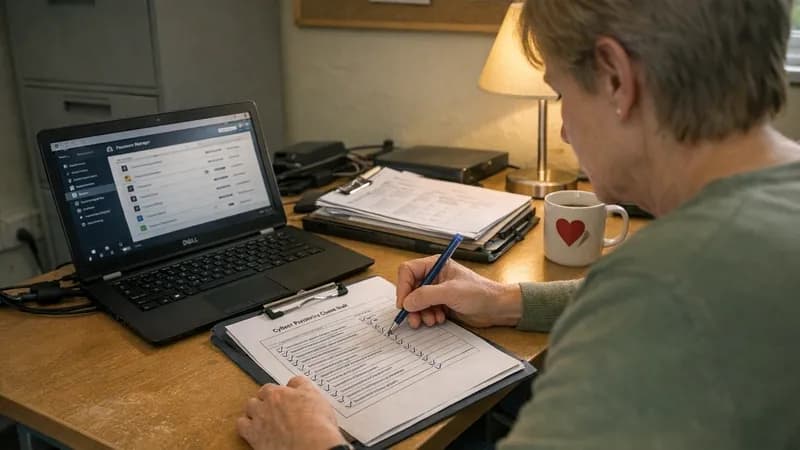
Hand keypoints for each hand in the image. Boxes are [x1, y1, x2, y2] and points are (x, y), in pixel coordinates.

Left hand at [237, 376, 346, 449]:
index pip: (285, 383)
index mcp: (286, 391)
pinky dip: (245, 425)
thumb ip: (305, 388)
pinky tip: (252, 429)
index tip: (290, 396)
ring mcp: (260, 416)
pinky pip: (241, 425)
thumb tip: (299, 383)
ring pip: (250, 405)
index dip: (287, 391)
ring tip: (263, 416)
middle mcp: (271, 401)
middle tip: (276, 406)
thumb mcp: (317, 398)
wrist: (309, 445)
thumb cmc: (317, 425)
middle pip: (264, 392)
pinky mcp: (253, 434)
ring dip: (255, 409)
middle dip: (269, 397)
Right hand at [396, 256, 521, 328]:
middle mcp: (433, 276)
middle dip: (412, 305)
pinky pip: (425, 310)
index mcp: (435, 264)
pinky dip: (428, 317)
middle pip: (410, 289)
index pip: (408, 271)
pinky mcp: (440, 303)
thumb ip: (426, 296)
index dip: (403, 287)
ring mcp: (437, 291)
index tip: (404, 304)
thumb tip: (407, 302)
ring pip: (416, 302)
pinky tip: (439, 319)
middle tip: (414, 319)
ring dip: (421, 313)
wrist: (496, 308)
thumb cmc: (480, 292)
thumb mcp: (451, 292)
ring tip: (431, 320)